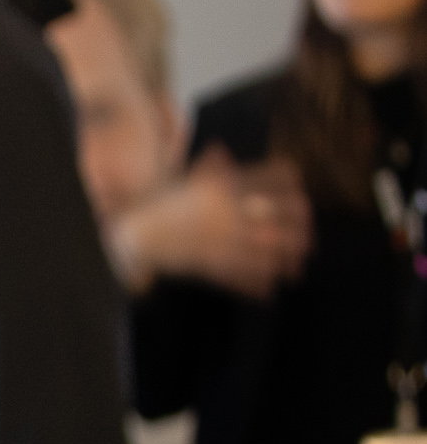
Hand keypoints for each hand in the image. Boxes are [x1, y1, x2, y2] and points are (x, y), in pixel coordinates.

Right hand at [110, 147, 310, 298]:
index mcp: (226, 183)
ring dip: (289, 258)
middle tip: (307, 239)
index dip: (295, 190)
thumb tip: (224, 154)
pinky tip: (271, 289)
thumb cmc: (163, 203)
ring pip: (272, 247)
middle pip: (285, 213)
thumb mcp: (188, 178)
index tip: (301, 202)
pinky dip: (260, 284)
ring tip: (296, 267)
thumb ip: (211, 166)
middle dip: (302, 227)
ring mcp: (222, 237)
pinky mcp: (213, 263)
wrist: (136, 232)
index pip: (279, 178)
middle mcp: (229, 209)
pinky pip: (246, 274)